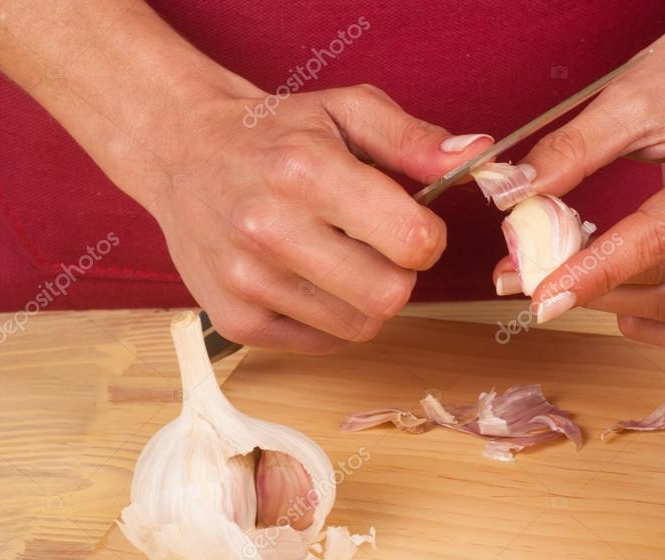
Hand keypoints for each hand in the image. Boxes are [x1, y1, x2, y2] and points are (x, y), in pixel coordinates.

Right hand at [147, 85, 490, 352]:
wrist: (183, 151)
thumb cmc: (278, 133)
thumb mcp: (347, 111)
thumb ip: (416, 139)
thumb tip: (481, 157)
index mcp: (304, 170)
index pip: (412, 241)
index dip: (427, 237)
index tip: (409, 224)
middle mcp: (268, 229)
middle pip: (390, 295)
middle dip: (401, 274)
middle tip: (376, 245)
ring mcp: (246, 280)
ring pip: (359, 327)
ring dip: (367, 299)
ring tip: (342, 260)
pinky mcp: (235, 320)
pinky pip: (322, 343)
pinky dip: (331, 318)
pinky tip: (311, 279)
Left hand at [508, 16, 664, 350]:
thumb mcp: (628, 100)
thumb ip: (571, 150)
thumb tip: (512, 196)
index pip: (656, 238)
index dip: (593, 271)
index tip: (540, 294)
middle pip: (664, 282)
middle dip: (590, 286)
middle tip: (529, 275)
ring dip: (613, 302)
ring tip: (570, 274)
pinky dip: (651, 320)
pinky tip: (620, 299)